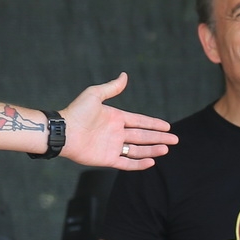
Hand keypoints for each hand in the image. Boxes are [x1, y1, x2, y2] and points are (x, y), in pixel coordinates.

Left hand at [59, 72, 177, 168]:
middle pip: (143, 136)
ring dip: (152, 150)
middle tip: (175, 140)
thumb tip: (124, 75)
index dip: (154, 124)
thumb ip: (111, 88)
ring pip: (138, 150)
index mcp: (116, 118)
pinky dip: (139, 163)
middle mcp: (117, 133)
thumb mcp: (95, 95)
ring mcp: (113, 147)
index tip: (168, 126)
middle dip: (159, 138)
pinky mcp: (107, 159)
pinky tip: (151, 162)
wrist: (63, 131)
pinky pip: (127, 163)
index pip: (140, 121)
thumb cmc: (76, 112)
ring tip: (166, 149)